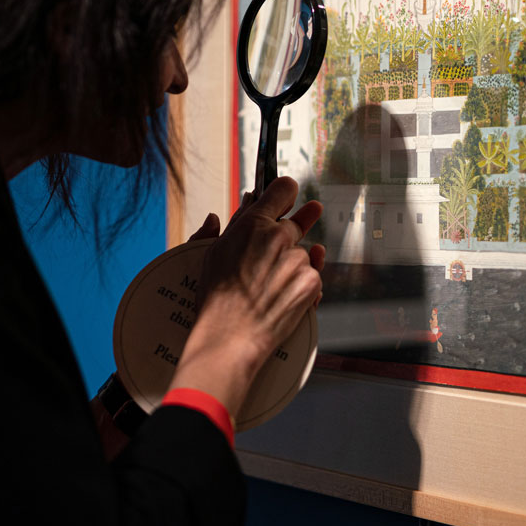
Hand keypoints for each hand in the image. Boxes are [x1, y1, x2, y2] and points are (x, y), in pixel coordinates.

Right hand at [168, 177, 324, 417]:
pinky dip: (302, 285)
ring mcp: (298, 260)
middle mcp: (279, 236)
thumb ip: (229, 225)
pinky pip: (312, 276)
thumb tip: (235, 206)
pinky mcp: (311, 282)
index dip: (285, 191)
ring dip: (292, 264)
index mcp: (253, 224)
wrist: (231, 336)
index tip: (288, 194)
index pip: (282, 189)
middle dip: (294, 227)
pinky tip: (283, 295)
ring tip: (270, 286)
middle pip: (296, 222)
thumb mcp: (212, 253)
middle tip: (290, 235)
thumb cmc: (216, 296)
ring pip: (302, 253)